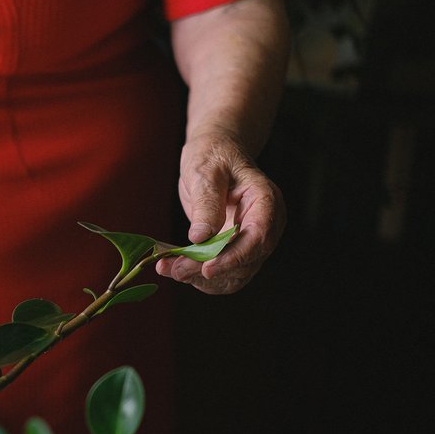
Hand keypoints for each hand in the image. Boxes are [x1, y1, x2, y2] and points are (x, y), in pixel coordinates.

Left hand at [156, 132, 285, 293]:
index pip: (258, 238)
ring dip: (202, 279)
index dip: (234, 257)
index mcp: (265, 202)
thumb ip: (206, 203)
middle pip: (245, 261)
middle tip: (175, 269)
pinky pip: (223, 271)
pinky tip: (174, 267)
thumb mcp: (205, 172)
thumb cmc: (213, 156)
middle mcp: (265, 225)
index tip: (207, 268)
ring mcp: (251, 240)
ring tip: (169, 269)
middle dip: (210, 271)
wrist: (214, 154)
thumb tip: (200, 238)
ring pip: (234, 274)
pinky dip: (199, 275)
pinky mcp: (234, 248)